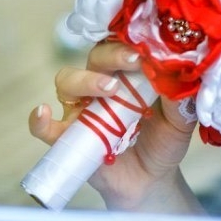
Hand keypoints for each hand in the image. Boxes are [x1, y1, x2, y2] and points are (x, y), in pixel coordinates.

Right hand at [28, 41, 201, 212]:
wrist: (151, 180)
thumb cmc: (163, 140)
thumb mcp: (180, 119)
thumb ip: (180, 97)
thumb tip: (181, 72)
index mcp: (128, 73)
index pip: (122, 44)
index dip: (131, 41)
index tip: (148, 47)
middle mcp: (101, 84)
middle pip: (96, 57)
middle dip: (112, 55)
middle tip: (133, 62)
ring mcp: (82, 110)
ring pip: (67, 82)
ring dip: (84, 80)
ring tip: (108, 90)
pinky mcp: (69, 137)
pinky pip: (46, 127)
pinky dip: (39, 120)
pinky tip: (43, 113)